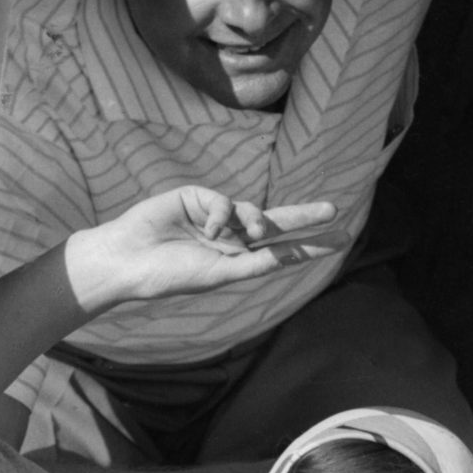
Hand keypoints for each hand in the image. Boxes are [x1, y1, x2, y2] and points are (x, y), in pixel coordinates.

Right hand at [65, 186, 338, 315]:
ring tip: (255, 231)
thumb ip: (256, 263)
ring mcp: (215, 217)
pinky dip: (221, 214)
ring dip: (258, 220)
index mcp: (238, 260)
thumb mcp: (221, 273)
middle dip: (304, 216)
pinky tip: (208, 228)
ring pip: (252, 210)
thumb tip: (291, 254)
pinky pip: (223, 201)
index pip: (282, 251)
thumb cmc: (172, 275)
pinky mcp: (198, 197)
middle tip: (333, 211)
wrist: (130, 260)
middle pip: (276, 223)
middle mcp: (231, 238)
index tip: (342, 240)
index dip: (311, 245)